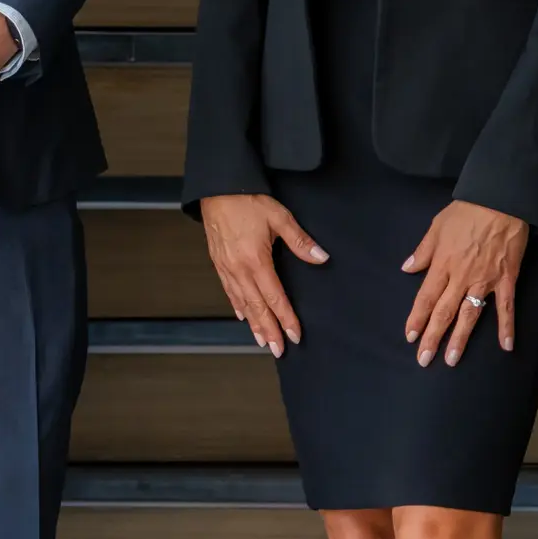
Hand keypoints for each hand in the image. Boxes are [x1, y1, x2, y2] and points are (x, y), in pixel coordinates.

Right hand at [199, 192, 324, 356]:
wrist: (217, 189)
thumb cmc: (247, 200)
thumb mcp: (279, 216)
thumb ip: (299, 240)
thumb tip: (320, 257)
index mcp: (255, 260)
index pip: (275, 297)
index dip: (286, 318)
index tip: (294, 335)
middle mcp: (239, 269)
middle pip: (257, 307)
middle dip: (269, 330)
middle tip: (277, 350)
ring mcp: (226, 267)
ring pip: (242, 303)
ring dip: (254, 324)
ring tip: (262, 340)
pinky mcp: (218, 262)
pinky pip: (229, 290)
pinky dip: (237, 306)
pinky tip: (242, 315)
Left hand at [401, 200, 528, 364]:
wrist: (501, 202)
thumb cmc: (467, 211)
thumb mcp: (436, 227)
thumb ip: (423, 251)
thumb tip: (407, 268)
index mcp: (442, 265)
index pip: (425, 298)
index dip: (417, 319)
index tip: (410, 337)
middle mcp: (461, 277)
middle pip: (444, 312)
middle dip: (432, 337)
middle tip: (424, 359)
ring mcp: (485, 281)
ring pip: (470, 315)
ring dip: (460, 339)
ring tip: (452, 359)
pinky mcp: (506, 279)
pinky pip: (506, 307)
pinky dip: (506, 327)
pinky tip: (506, 346)